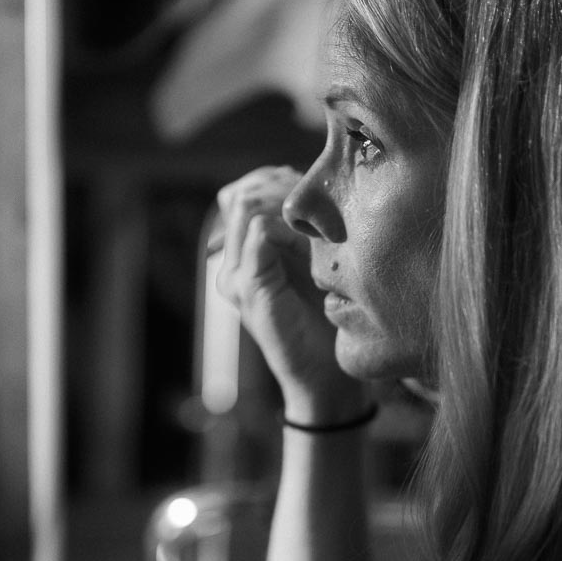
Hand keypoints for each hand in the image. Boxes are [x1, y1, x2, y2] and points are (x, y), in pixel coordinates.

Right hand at [214, 165, 365, 418]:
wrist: (328, 377)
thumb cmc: (331, 320)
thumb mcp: (318, 263)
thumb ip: (305, 231)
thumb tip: (316, 186)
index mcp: (244, 254)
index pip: (244, 191)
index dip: (279, 183)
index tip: (316, 199)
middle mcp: (230, 263)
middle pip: (242, 192)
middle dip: (283, 188)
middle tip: (321, 209)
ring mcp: (233, 277)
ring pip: (246, 204)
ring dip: (288, 206)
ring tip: (319, 228)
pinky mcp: (247, 288)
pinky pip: (259, 232)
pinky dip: (291, 228)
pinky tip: (316, 246)